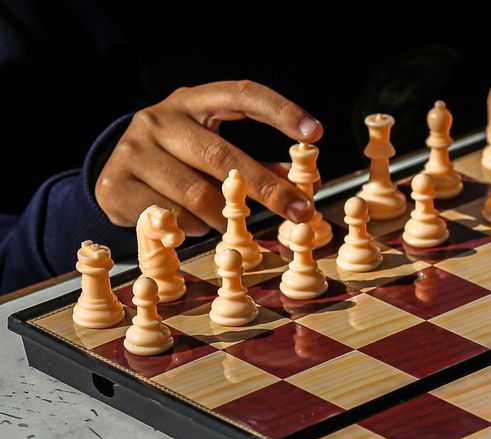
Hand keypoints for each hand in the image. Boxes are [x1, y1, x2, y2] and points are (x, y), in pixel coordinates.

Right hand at [96, 80, 323, 235]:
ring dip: (226, 217)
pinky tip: (199, 227)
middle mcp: (159, 119)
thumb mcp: (214, 150)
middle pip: (222, 157)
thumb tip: (304, 181)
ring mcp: (132, 151)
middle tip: (302, 212)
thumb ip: (258, 164)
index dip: (279, 110)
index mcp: (192, 102)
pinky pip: (171, 218)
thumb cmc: (181, 160)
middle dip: (268, 189)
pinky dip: (195, 229)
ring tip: (235, 224)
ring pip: (197, 195)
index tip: (315, 132)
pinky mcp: (115, 185)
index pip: (241, 94)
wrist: (113, 174)